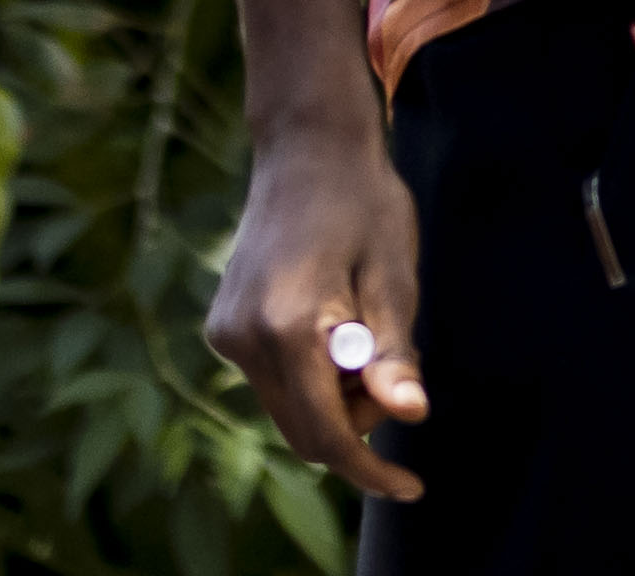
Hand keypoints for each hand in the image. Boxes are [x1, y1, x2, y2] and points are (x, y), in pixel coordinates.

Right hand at [207, 112, 426, 500]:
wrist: (307, 146)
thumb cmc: (364, 202)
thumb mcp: (396, 276)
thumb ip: (394, 352)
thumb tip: (411, 414)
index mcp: (289, 325)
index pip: (327, 432)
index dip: (370, 469)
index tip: (409, 487)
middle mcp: (244, 336)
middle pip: (303, 431)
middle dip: (357, 426)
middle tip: (400, 374)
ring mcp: (226, 332)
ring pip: (288, 409)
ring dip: (334, 400)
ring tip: (370, 334)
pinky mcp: (223, 325)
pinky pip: (273, 380)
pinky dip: (310, 377)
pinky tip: (337, 324)